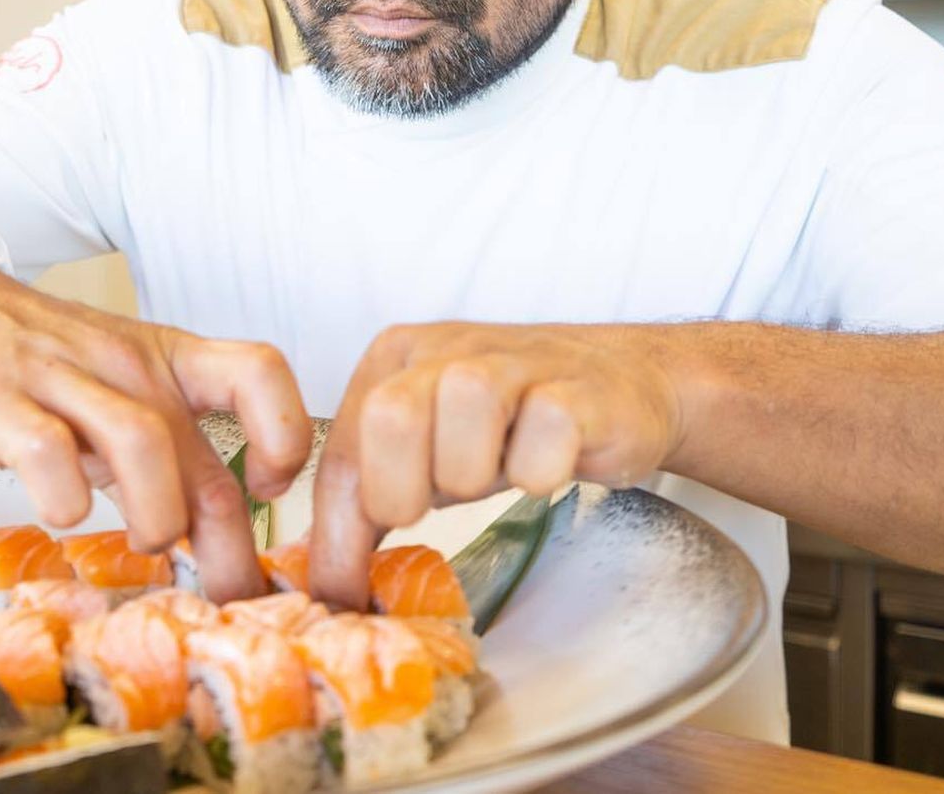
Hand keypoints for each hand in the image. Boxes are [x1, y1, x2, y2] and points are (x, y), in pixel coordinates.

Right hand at [0, 279, 309, 601]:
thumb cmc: (46, 359)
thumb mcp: (127, 388)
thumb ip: (174, 452)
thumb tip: (229, 541)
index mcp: (169, 360)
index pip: (259, 372)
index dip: (283, 436)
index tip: (264, 488)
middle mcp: (126, 368)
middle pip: (201, 453)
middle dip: (227, 542)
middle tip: (226, 589)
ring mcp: (62, 382)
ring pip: (141, 444)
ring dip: (158, 515)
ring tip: (148, 541)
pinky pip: (46, 452)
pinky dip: (64, 497)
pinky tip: (64, 509)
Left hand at [309, 322, 683, 607]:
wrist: (617, 383)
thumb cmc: (505, 429)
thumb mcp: (426, 458)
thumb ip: (370, 503)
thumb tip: (326, 585)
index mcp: (392, 361)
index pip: (340, 455)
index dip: (335, 535)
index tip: (341, 594)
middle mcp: (443, 349)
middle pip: (388, 417)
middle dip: (402, 487)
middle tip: (434, 506)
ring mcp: (513, 361)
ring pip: (464, 406)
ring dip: (473, 472)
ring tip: (494, 474)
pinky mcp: (576, 389)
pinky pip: (544, 433)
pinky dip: (539, 469)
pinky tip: (546, 464)